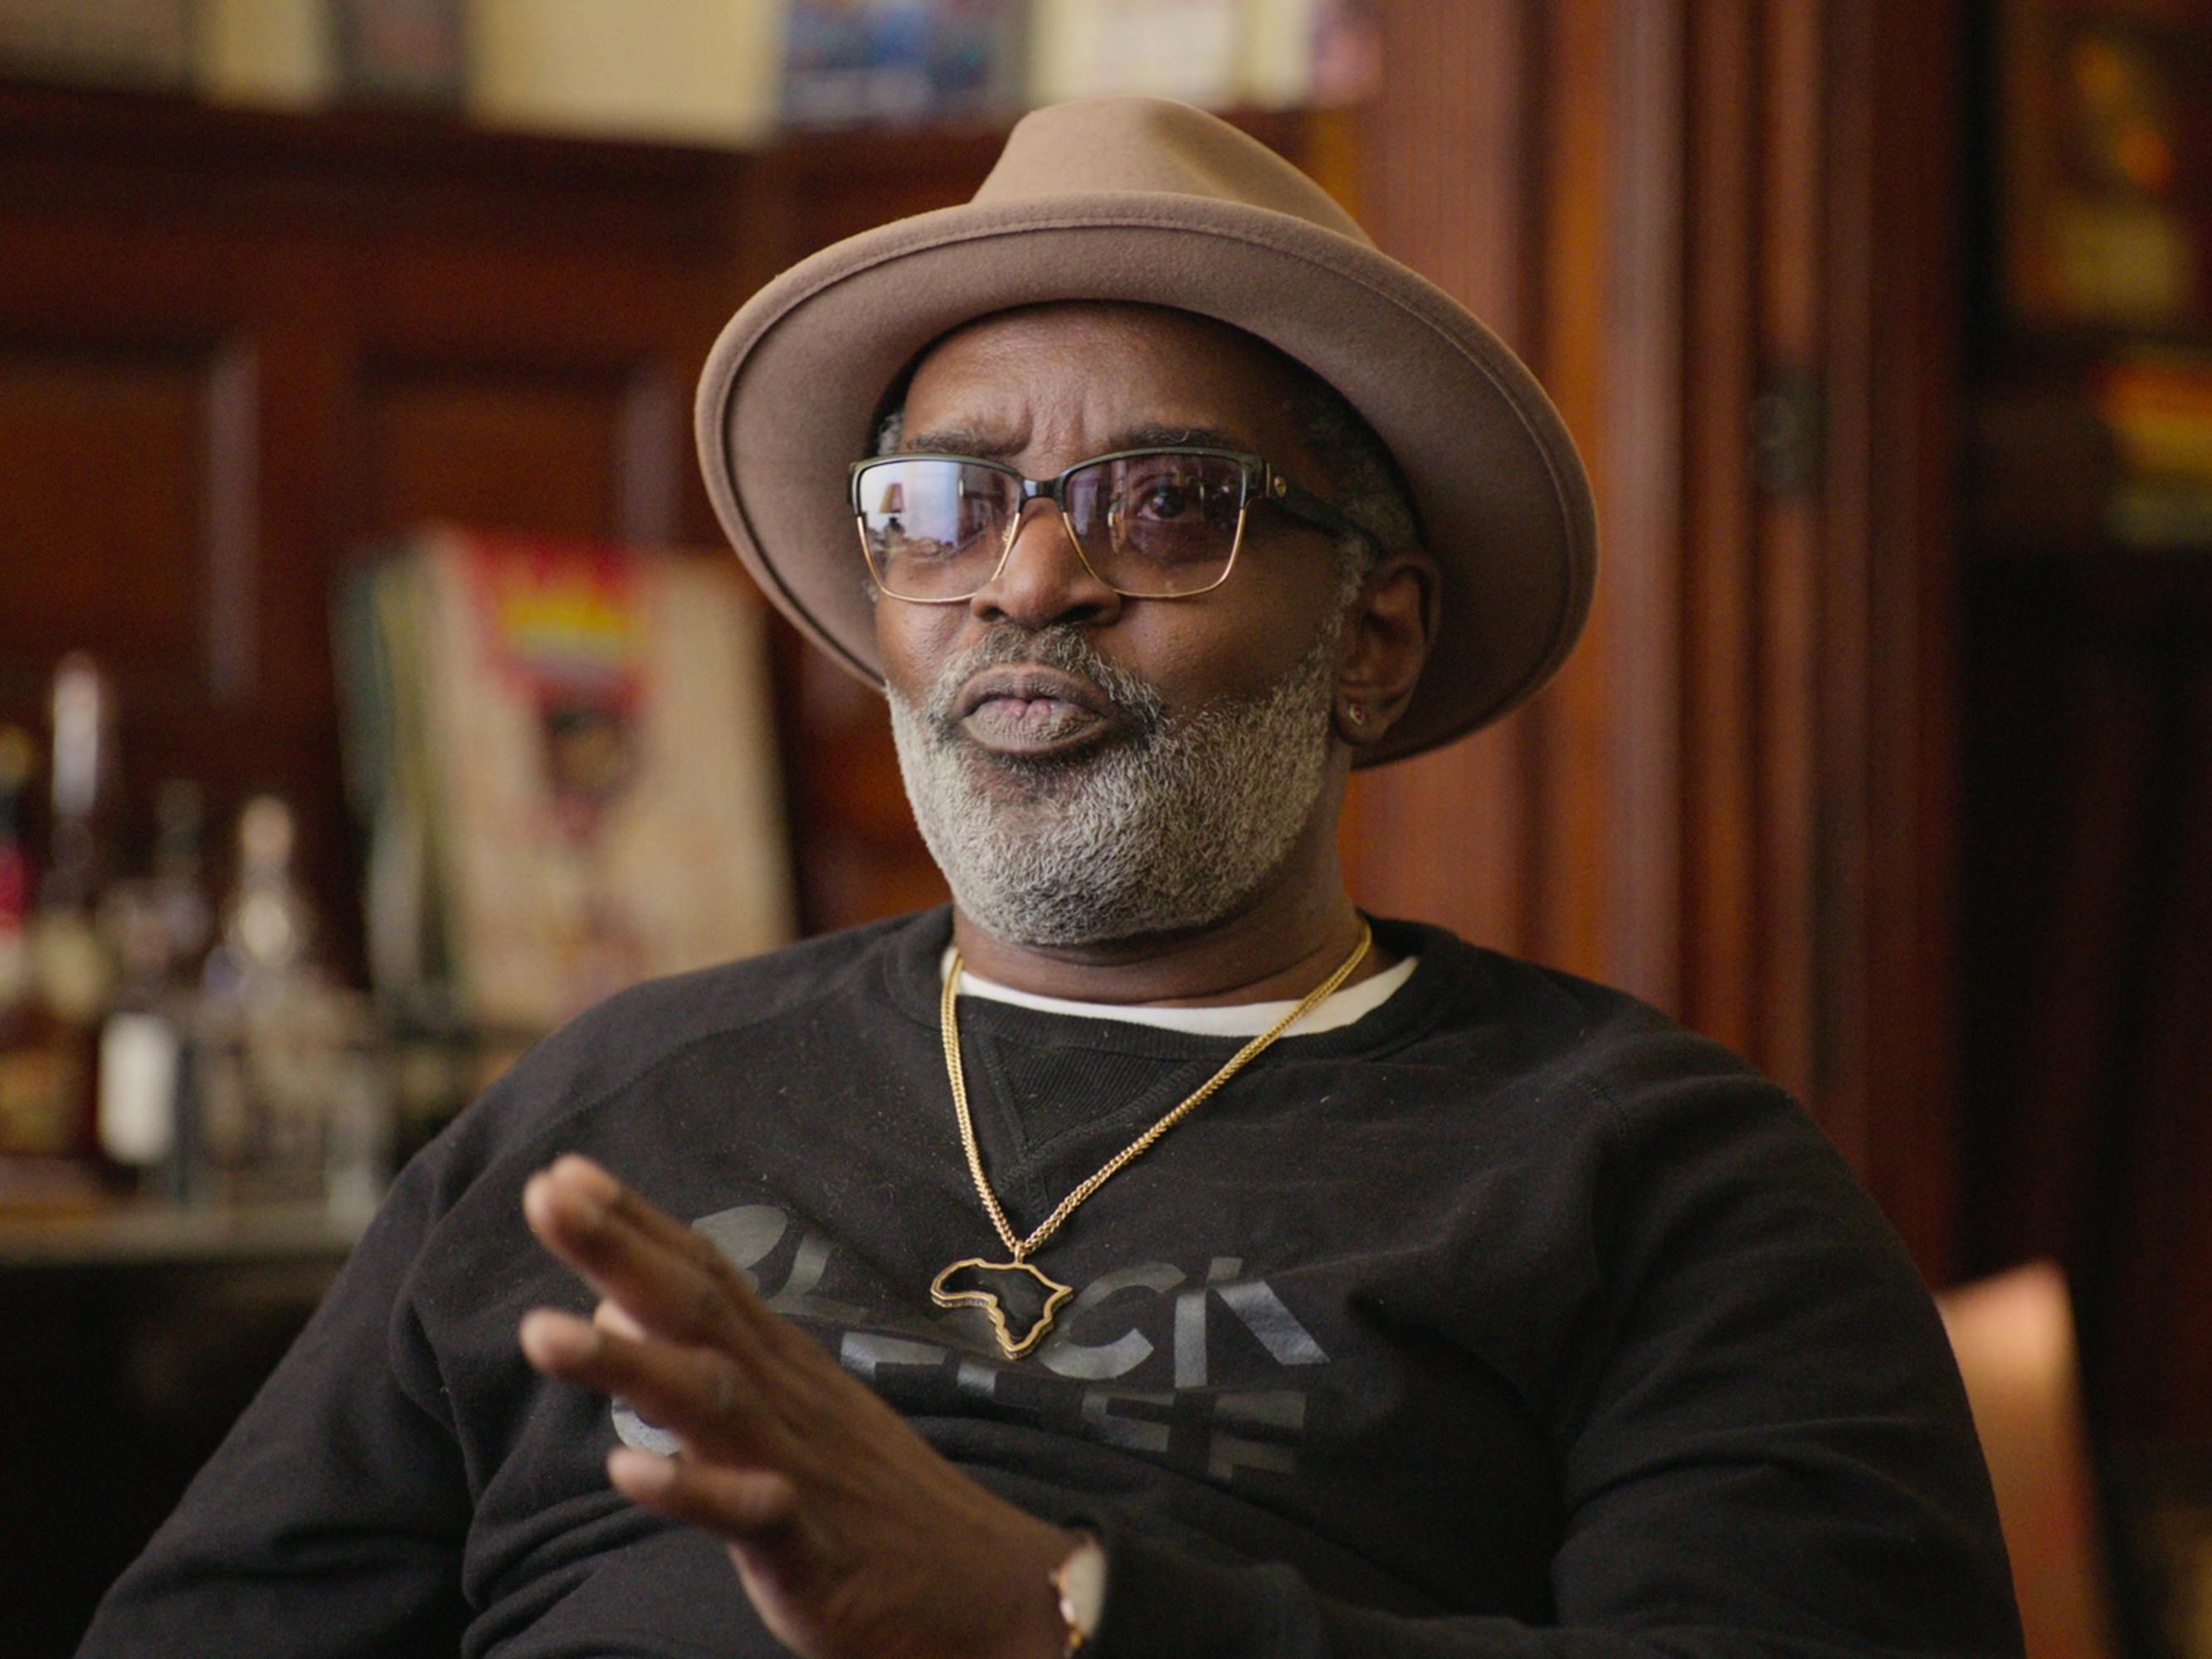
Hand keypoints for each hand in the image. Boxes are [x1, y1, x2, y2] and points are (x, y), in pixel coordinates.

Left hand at [518, 1155, 1079, 1658]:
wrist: (991, 1592)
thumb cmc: (873, 1506)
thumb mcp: (788, 1422)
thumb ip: (701, 1360)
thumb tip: (609, 1303)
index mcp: (782, 1367)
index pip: (704, 1276)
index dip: (636, 1223)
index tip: (563, 1172)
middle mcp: (788, 1399)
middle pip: (697, 1310)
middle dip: (619, 1251)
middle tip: (543, 1194)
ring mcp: (801, 1467)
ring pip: (711, 1399)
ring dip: (628, 1361)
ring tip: (542, 1331)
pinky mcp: (812, 1550)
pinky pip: (748, 1513)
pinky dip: (690, 1488)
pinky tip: (628, 1467)